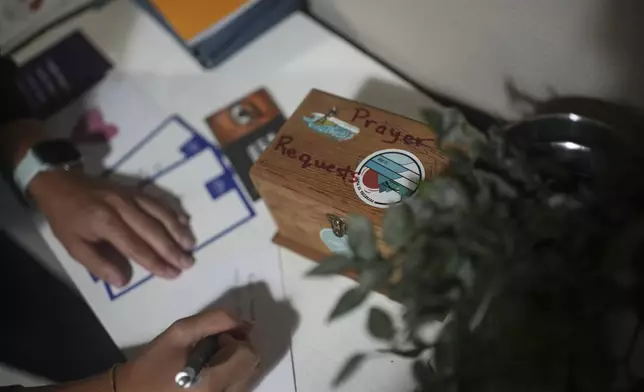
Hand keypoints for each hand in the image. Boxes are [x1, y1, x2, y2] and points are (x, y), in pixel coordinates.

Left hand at [30, 169, 195, 286]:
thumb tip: (123, 281)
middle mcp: (121, 207)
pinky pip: (158, 200)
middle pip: (152, 230)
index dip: (155, 262)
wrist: (59, 182)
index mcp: (104, 222)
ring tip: (191, 245)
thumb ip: (98, 264)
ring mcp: (130, 196)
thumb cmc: (66, 218)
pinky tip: (185, 222)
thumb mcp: (73, 246)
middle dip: (172, 249)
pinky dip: (173, 211)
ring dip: (178, 230)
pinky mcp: (135, 189)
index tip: (172, 274)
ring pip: (160, 213)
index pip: (135, 246)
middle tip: (188, 263)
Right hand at [118, 309, 258, 391]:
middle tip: (212, 348)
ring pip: (248, 376)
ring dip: (236, 362)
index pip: (248, 354)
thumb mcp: (179, 333)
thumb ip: (214, 320)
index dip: (234, 340)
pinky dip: (232, 374)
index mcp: (214, 382)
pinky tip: (211, 371)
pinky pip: (239, 386)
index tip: (213, 340)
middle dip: (238, 350)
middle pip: (252, 366)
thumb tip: (243, 321)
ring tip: (210, 360)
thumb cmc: (154, 364)